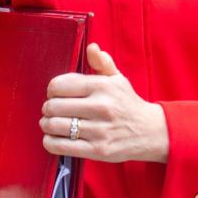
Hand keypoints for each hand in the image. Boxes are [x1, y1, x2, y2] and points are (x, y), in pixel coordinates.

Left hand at [40, 43, 168, 163]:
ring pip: (55, 126)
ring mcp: (99, 130)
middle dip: (48, 108)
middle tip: (51, 109)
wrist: (150, 131)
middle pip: (54, 106)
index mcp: (103, 86)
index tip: (55, 93)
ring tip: (50, 123)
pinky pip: (61, 146)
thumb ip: (102, 62)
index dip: (52, 89)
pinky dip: (50, 141)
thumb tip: (91, 47)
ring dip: (46, 124)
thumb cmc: (128, 103)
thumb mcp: (118, 79)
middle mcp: (101, 107)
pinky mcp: (97, 150)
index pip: (59, 85)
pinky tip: (52, 137)